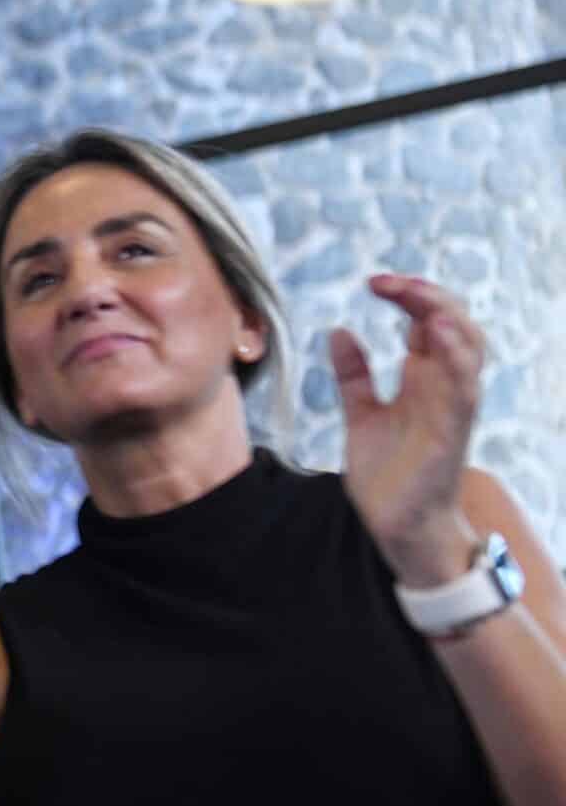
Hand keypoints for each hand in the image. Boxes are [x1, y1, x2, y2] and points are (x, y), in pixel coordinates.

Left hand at [332, 274, 484, 586]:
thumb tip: (338, 330)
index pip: (426, 322)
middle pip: (452, 325)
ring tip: (418, 295)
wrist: (398, 525)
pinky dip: (454, 358)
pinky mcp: (452, 432)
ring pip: (468, 350)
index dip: (408, 296)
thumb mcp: (360, 413)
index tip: (375, 281)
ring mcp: (452, 407)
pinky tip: (435, 334)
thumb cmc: (388, 472)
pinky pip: (463, 389)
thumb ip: (353, 375)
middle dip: (426, 295)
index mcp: (423, 378)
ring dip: (446, 318)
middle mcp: (443, 386)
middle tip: (387, 281)